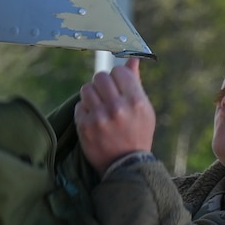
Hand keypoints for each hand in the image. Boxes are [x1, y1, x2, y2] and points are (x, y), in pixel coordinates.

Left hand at [75, 57, 155, 171]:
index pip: (118, 71)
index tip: (117, 85)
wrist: (126, 166)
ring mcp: (99, 118)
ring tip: (99, 107)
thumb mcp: (144, 109)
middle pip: (100, 77)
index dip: (116, 77)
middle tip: (106, 95)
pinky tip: (94, 119)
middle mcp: (117, 108)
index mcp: (135, 101)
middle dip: (102, 84)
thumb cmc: (137, 133)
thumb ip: (136, 82)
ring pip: (86, 89)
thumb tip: (132, 59)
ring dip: (92, 95)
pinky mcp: (85, 127)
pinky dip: (85, 110)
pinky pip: (79, 105)